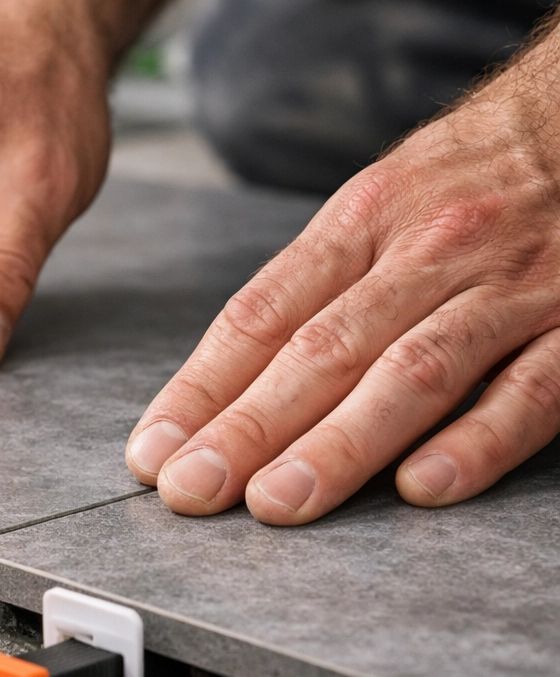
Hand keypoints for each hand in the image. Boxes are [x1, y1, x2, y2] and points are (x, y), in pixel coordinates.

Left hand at [126, 30, 559, 522]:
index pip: (261, 315)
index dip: (201, 389)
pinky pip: (531, 388)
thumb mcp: (377, 201)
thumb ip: (311, 285)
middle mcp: (426, 251)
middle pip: (321, 351)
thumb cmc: (467, 175)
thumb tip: (224, 378)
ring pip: (411, 372)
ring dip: (338, 444)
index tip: (155, 449)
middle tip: (193, 488)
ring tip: (276, 501)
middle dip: (249, 428)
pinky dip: (478, 439)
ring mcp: (507, 287)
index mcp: (362, 220)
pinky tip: (423, 487)